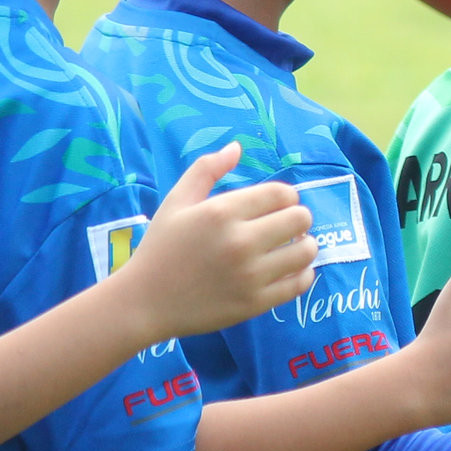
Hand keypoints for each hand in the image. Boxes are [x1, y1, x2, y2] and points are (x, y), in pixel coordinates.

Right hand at [123, 142, 317, 339]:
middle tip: (285, 226)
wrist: (144, 302)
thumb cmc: (161, 247)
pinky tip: (289, 270)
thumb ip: (206, 169)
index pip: (282, 194)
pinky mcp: (255, 303)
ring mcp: (250, 275)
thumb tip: (236, 147)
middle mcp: (240, 242)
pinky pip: (300, 283)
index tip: (277, 206)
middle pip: (301, 218)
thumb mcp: (176, 202)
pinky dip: (303, 273)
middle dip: (298, 218)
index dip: (286, 197)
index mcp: (222, 212)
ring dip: (305, 245)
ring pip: (307, 251)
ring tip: (291, 247)